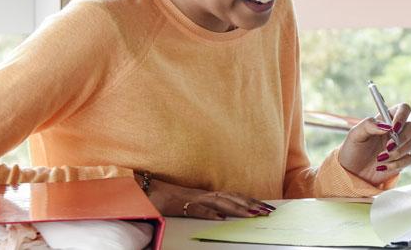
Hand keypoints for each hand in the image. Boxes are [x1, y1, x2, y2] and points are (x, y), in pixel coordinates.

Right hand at [143, 177, 274, 219]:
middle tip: (266, 211)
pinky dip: (208, 214)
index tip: (265, 206)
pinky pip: (196, 210)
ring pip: (218, 202)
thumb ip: (205, 207)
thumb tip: (221, 216)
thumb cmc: (166, 198)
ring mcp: (192, 198)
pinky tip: (219, 219)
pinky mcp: (179, 205)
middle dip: (250, 204)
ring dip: (236, 208)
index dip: (250, 200)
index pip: (233, 195)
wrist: (144, 190)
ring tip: (251, 215)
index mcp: (206, 193)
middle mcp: (202, 193)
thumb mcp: (190, 202)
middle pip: (231, 197)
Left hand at [338, 103, 410, 184]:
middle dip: (401, 138)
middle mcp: (396, 131)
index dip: (402, 116)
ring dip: (398, 152)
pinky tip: (382, 167)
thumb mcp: (355, 135)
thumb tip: (386, 126)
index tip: (393, 128)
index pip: (403, 109)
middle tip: (388, 147)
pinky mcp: (403, 159)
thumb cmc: (353, 150)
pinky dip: (396, 164)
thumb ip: (369, 125)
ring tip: (380, 159)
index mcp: (386, 120)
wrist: (353, 173)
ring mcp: (401, 145)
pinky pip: (409, 158)